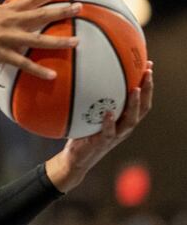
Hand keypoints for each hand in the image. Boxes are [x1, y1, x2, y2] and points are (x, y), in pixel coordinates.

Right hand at [0, 0, 79, 78]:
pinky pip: (22, 63)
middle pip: (40, 15)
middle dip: (61, 11)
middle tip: (80, 7)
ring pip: (36, 39)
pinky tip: (52, 75)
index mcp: (3, 11)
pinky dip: (37, 70)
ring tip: (76, 41)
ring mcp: (4, 39)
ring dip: (58, 41)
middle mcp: (7, 22)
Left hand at [46, 62, 153, 192]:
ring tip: (135, 89)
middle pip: (143, 108)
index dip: (147, 85)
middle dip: (147, 90)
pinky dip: (109, 122)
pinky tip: (109, 112)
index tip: (148, 66)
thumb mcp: (91, 114)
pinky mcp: (102, 142)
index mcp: (124, 119)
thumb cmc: (84, 133)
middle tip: (147, 73)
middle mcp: (124, 127)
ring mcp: (115, 135)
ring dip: (134, 104)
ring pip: (130, 120)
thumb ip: (93, 99)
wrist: (76, 158)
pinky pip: (108, 132)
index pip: (141, 100)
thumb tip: (84, 74)